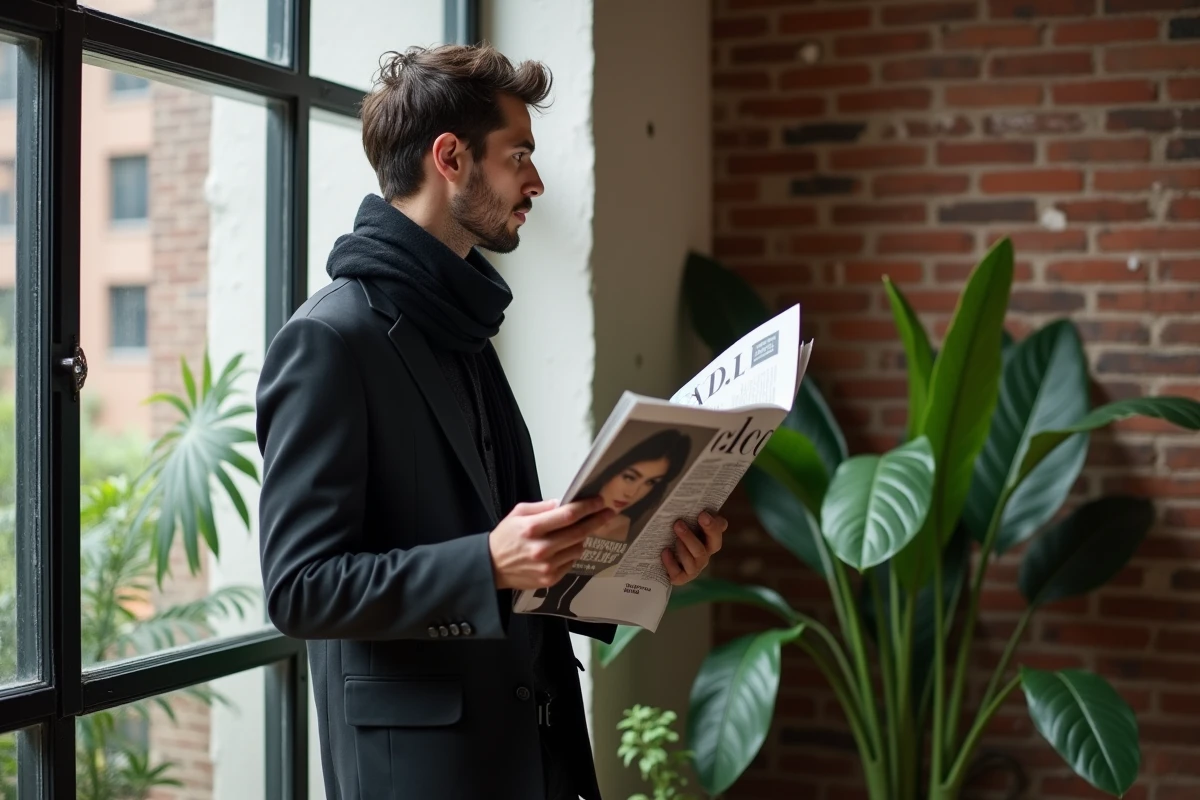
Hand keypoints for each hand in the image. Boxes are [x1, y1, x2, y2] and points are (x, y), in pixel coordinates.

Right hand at [489, 497, 614, 590]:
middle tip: (608, 512)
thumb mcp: (518, 513)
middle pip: (579, 532)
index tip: (599, 501)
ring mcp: (547, 566)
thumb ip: (542, 507)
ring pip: (578, 548)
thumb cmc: (505, 537)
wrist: (491, 567)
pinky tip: (564, 548)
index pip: (568, 515)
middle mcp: (542, 548)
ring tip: (577, 532)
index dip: (587, 507)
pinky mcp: (550, 579)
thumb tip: (564, 503)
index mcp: (532, 528)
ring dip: (582, 537)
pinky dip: (572, 552)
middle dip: (597, 520)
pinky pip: (571, 562)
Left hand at [662, 510, 725, 585]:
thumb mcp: (684, 519)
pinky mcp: (681, 577)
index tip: (702, 514)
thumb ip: (692, 511)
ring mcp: (694, 567)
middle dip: (692, 536)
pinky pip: (678, 574)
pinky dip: (671, 563)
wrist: (661, 553)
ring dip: (683, 548)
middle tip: (678, 523)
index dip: (713, 525)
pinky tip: (665, 552)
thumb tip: (694, 503)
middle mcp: (705, 553)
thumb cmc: (676, 532)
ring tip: (672, 538)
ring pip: (693, 560)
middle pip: (706, 548)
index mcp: (709, 537)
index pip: (719, 529)